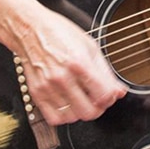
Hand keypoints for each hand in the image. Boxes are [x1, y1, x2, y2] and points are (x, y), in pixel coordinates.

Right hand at [9, 3, 127, 126]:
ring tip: (80, 98)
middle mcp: (62, 77)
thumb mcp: (89, 46)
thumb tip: (119, 91)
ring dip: (80, 111)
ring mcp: (48, 86)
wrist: (30, 29)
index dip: (110, 97)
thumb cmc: (59, 33)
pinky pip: (54, 118)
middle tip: (96, 98)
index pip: (104, 95)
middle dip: (98, 107)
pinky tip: (67, 104)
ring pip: (73, 117)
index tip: (109, 93)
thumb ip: (106, 72)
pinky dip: (64, 116)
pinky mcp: (37, 92)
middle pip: (89, 112)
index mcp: (79, 62)